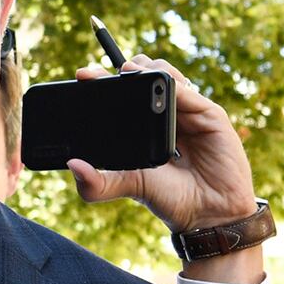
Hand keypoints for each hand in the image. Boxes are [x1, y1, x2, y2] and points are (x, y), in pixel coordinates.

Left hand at [66, 54, 255, 233]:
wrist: (208, 216)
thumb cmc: (171, 199)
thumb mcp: (129, 186)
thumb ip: (99, 182)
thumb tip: (73, 165)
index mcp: (145, 126)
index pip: (123, 94)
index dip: (104, 80)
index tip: (84, 75)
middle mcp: (166, 114)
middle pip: (145, 75)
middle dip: (128, 67)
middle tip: (112, 74)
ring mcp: (189, 112)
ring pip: (168, 75)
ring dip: (148, 68)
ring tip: (130, 72)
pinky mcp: (210, 116)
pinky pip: (190, 94)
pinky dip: (174, 86)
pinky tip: (160, 87)